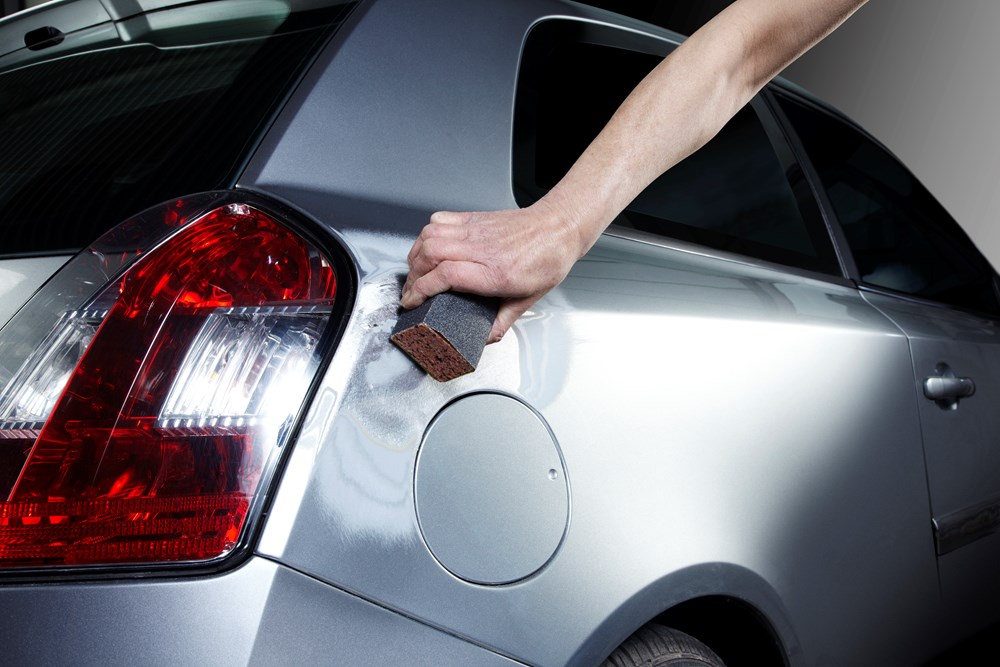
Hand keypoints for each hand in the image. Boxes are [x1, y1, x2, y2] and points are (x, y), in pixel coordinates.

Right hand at [402, 198, 586, 342]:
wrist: (559, 227)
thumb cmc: (547, 259)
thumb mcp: (528, 299)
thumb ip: (501, 321)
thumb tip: (484, 338)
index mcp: (496, 273)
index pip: (446, 276)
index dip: (421, 289)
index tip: (412, 301)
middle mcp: (482, 249)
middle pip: (431, 254)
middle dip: (412, 276)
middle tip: (411, 291)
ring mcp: (476, 230)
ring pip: (430, 235)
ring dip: (415, 255)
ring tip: (415, 272)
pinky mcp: (474, 218)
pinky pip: (439, 220)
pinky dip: (427, 234)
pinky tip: (429, 247)